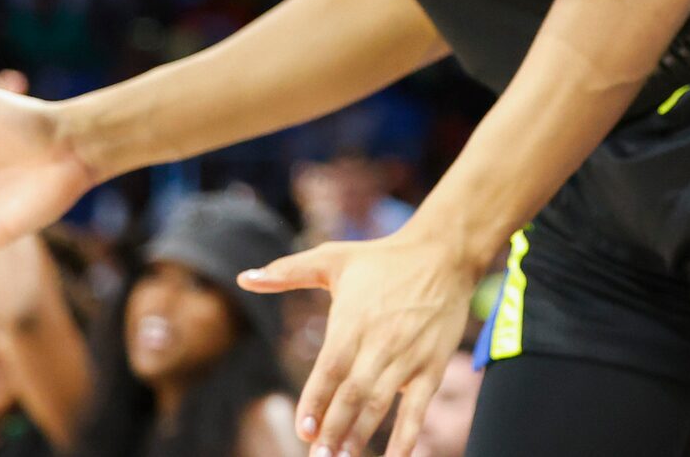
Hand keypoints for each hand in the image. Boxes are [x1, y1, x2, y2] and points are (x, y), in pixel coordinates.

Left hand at [239, 227, 479, 456]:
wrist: (445, 252)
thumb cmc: (383, 258)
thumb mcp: (333, 258)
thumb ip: (287, 272)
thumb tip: (244, 278)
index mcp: (353, 321)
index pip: (330, 369)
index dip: (315, 401)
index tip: (303, 430)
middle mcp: (380, 342)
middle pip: (353, 395)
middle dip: (333, 430)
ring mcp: (408, 357)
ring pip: (381, 405)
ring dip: (360, 437)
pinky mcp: (432, 366)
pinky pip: (418, 409)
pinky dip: (406, 437)